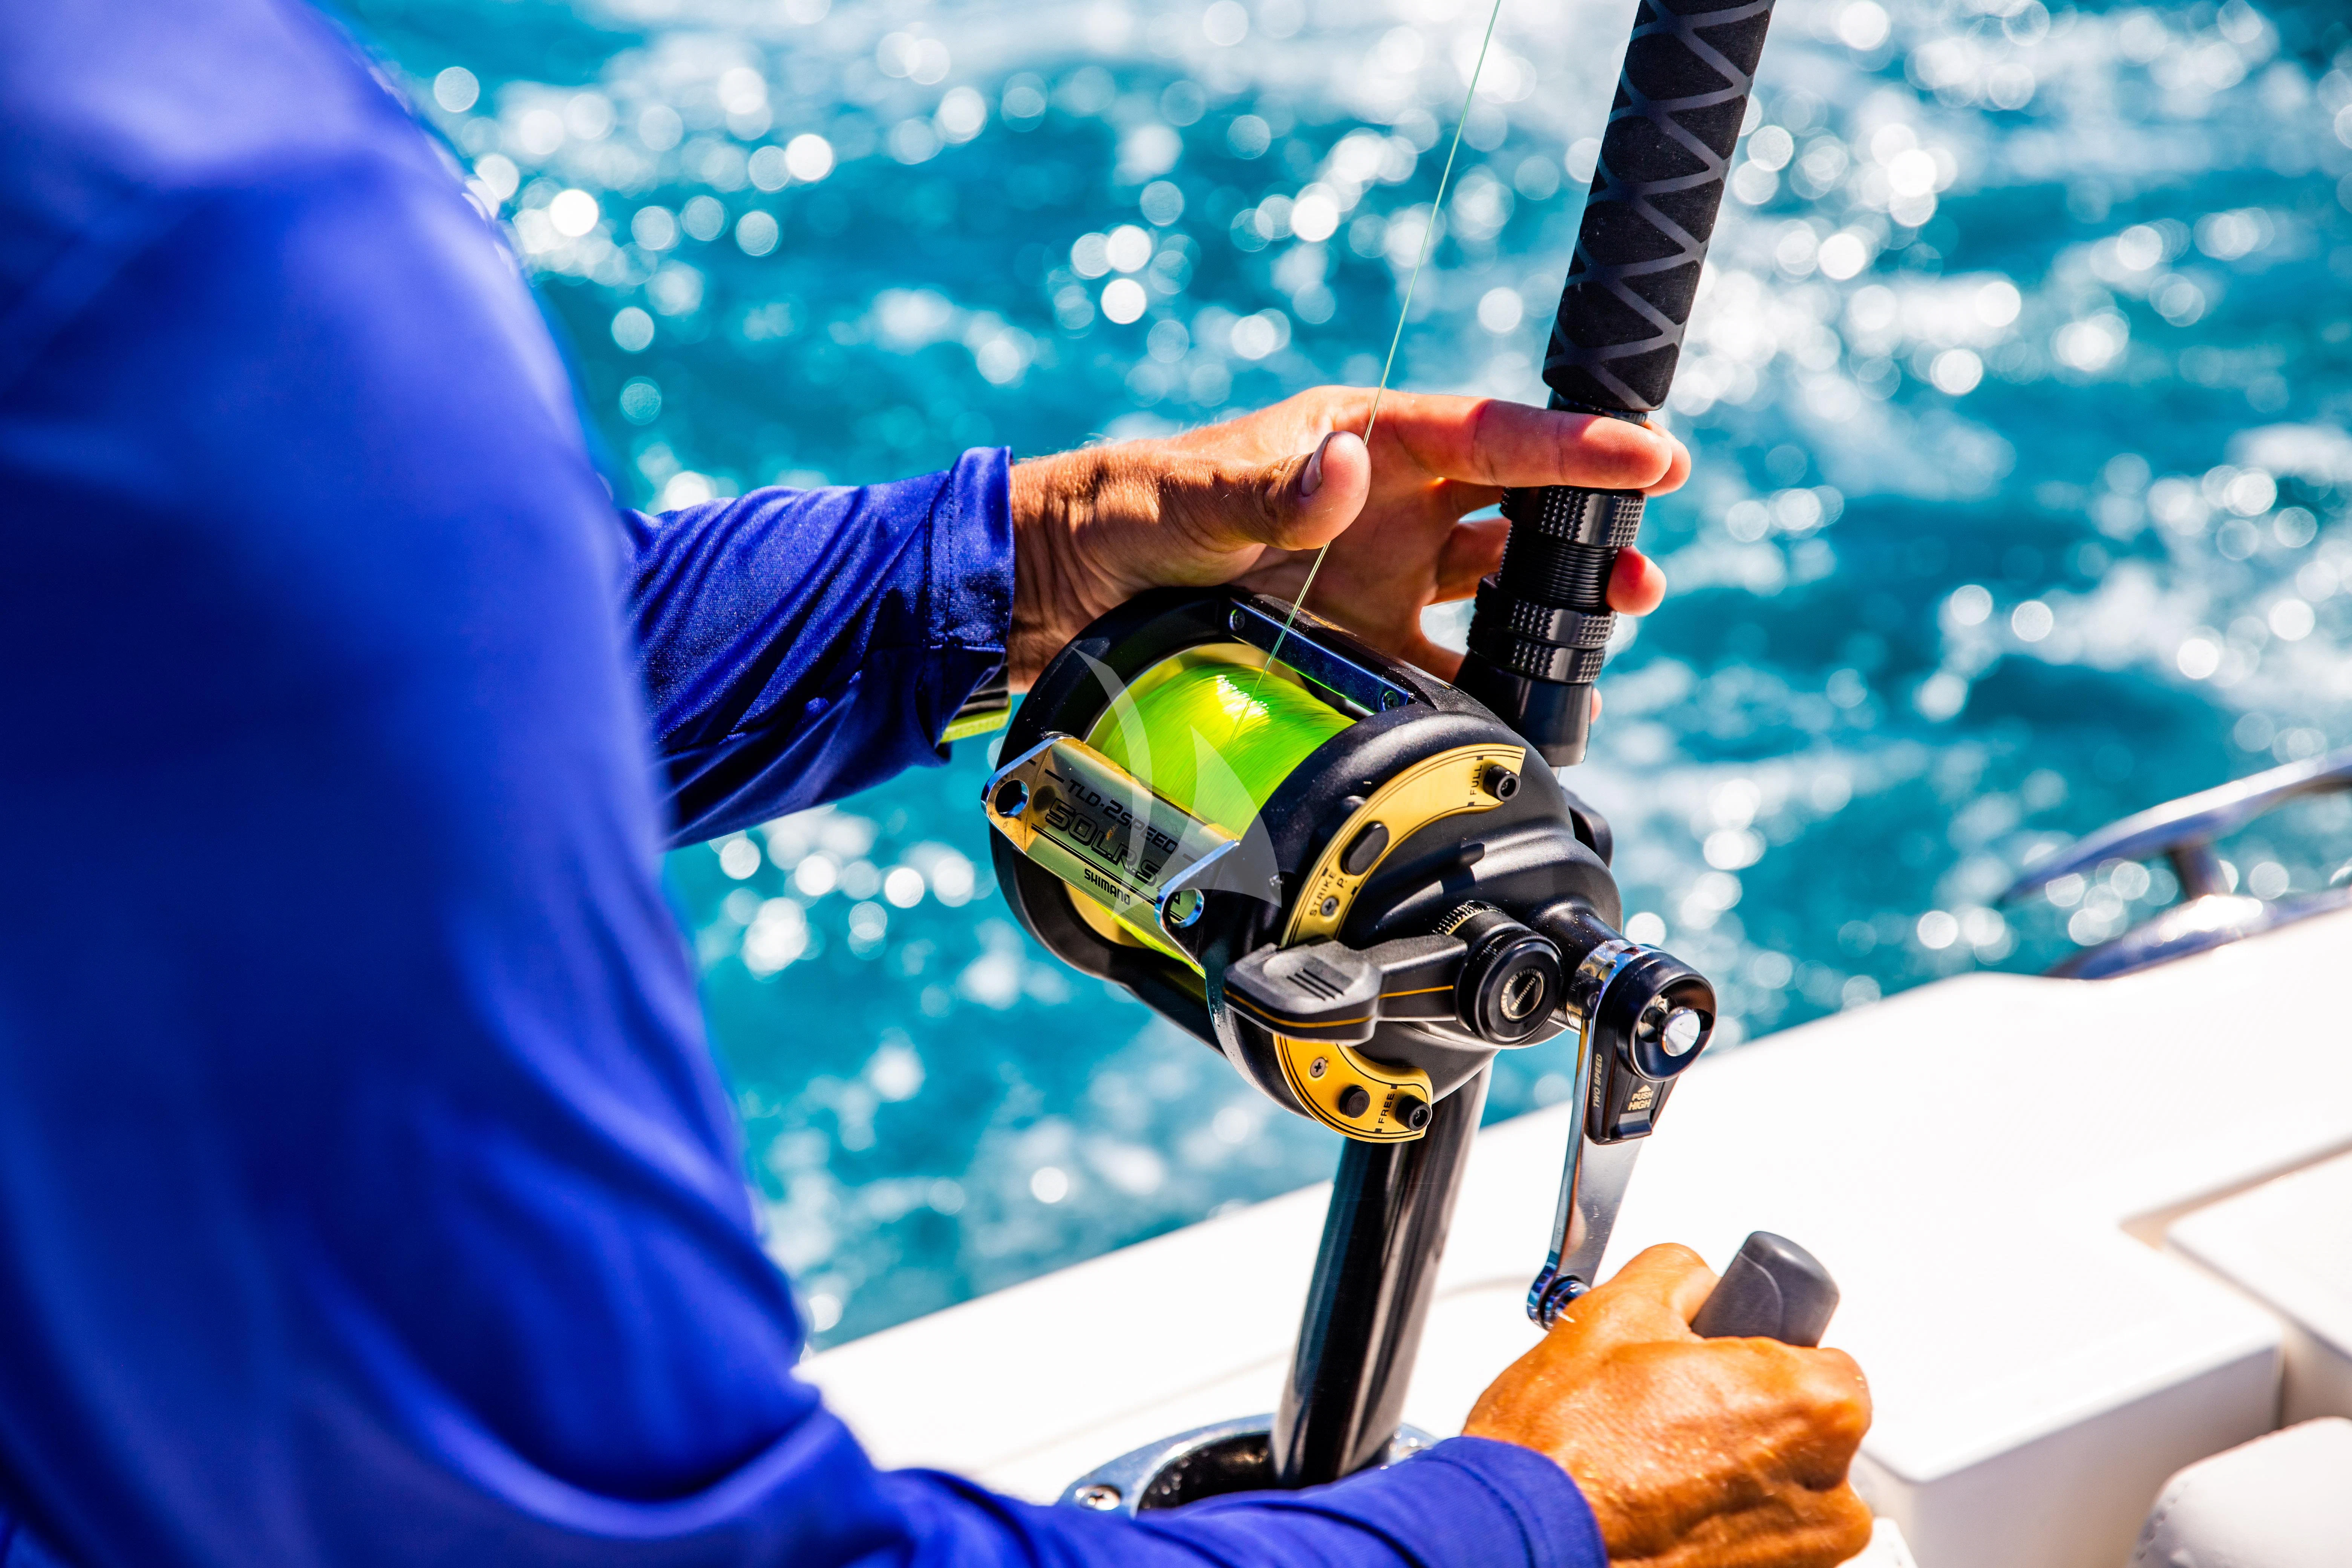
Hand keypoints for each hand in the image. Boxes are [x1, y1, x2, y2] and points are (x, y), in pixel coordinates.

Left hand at [1005, 386, 1685, 688]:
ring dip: (1557, 604)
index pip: (1492, 435)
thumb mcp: (1195, 495)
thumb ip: (1268, 489)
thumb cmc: (1131, 512)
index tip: (1652, 453)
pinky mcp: (1361, 648)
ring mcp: (1381, 580)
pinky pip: (1447, 669)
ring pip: (1499, 587)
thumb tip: (1339, 471)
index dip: (1574, 444)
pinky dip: (1489, 688)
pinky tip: (1528, 707)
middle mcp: (1389, 508)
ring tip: (1613, 620)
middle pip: (1520, 510)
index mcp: (1365, 441)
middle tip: (1640, 566)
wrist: (1070, 591)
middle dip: (1590, 530)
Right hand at [1464, 1245, 1872, 1567]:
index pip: (1819, 1353)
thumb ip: (1681, 1274)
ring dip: (1734, 1469)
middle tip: (1673, 1409)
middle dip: (1747, 1411)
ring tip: (1655, 1460)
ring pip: (1782, 1484)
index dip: (1755, 1349)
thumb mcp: (1616, 1310)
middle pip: (1806, 1425)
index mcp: (1813, 1409)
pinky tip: (1661, 1503)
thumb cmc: (1567, 1449)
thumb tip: (1696, 1282)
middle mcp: (1827, 1493)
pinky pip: (1759, 1535)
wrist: (1523, 1541)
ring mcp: (1803, 1555)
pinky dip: (1719, 1519)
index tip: (1715, 1362)